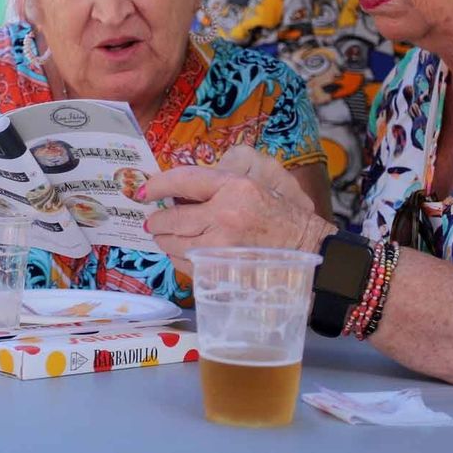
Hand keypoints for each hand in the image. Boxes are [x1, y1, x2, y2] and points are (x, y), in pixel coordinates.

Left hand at [142, 146, 334, 259]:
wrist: (310, 252)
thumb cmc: (281, 218)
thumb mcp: (254, 187)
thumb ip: (218, 187)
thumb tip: (177, 193)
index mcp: (233, 187)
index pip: (182, 180)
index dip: (157, 185)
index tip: (143, 190)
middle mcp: (224, 216)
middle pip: (171, 219)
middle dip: (156, 222)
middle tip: (152, 222)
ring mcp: (222, 247)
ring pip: (174, 245)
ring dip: (165, 242)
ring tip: (166, 238)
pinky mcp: (222, 272)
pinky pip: (186, 266)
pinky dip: (179, 260)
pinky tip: (184, 255)